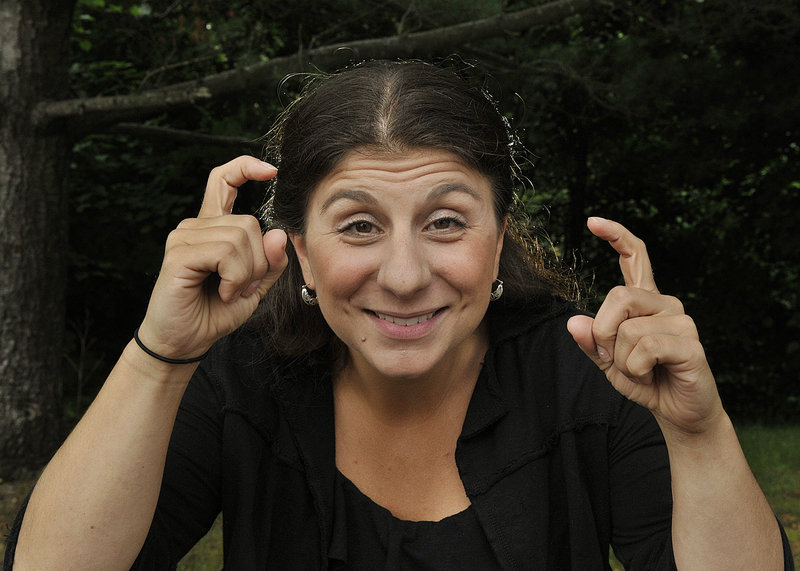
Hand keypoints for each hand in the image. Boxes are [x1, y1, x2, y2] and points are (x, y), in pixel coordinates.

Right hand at [137, 156, 287, 361]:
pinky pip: (225, 253)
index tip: (271, 171)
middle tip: (242, 287)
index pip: (224, 181)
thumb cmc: (214, 313)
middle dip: (259, 261)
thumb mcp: (254, 286)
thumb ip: (270, 262)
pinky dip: (234, 278)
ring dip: (246, 273)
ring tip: (229, 291)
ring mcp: (184, 237)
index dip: (246, 168)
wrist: (185, 341)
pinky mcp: (179, 254)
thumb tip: (279, 234)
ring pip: (240, 238)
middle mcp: (196, 226)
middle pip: (250, 223)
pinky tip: (221, 292)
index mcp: (213, 228)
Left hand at [567, 217, 724, 435]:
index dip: (616, 236)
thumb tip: (574, 321)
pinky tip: (650, 375)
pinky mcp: (691, 343)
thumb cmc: (646, 381)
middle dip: (604, 333)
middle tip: (614, 358)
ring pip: (627, 328)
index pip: (635, 256)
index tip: (593, 221)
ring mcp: (681, 321)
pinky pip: (644, 348)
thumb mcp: (608, 361)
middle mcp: (665, 303)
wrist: (678, 412)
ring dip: (620, 359)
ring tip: (639, 370)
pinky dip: (635, 368)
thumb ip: (591, 340)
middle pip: (618, 296)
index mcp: (645, 301)